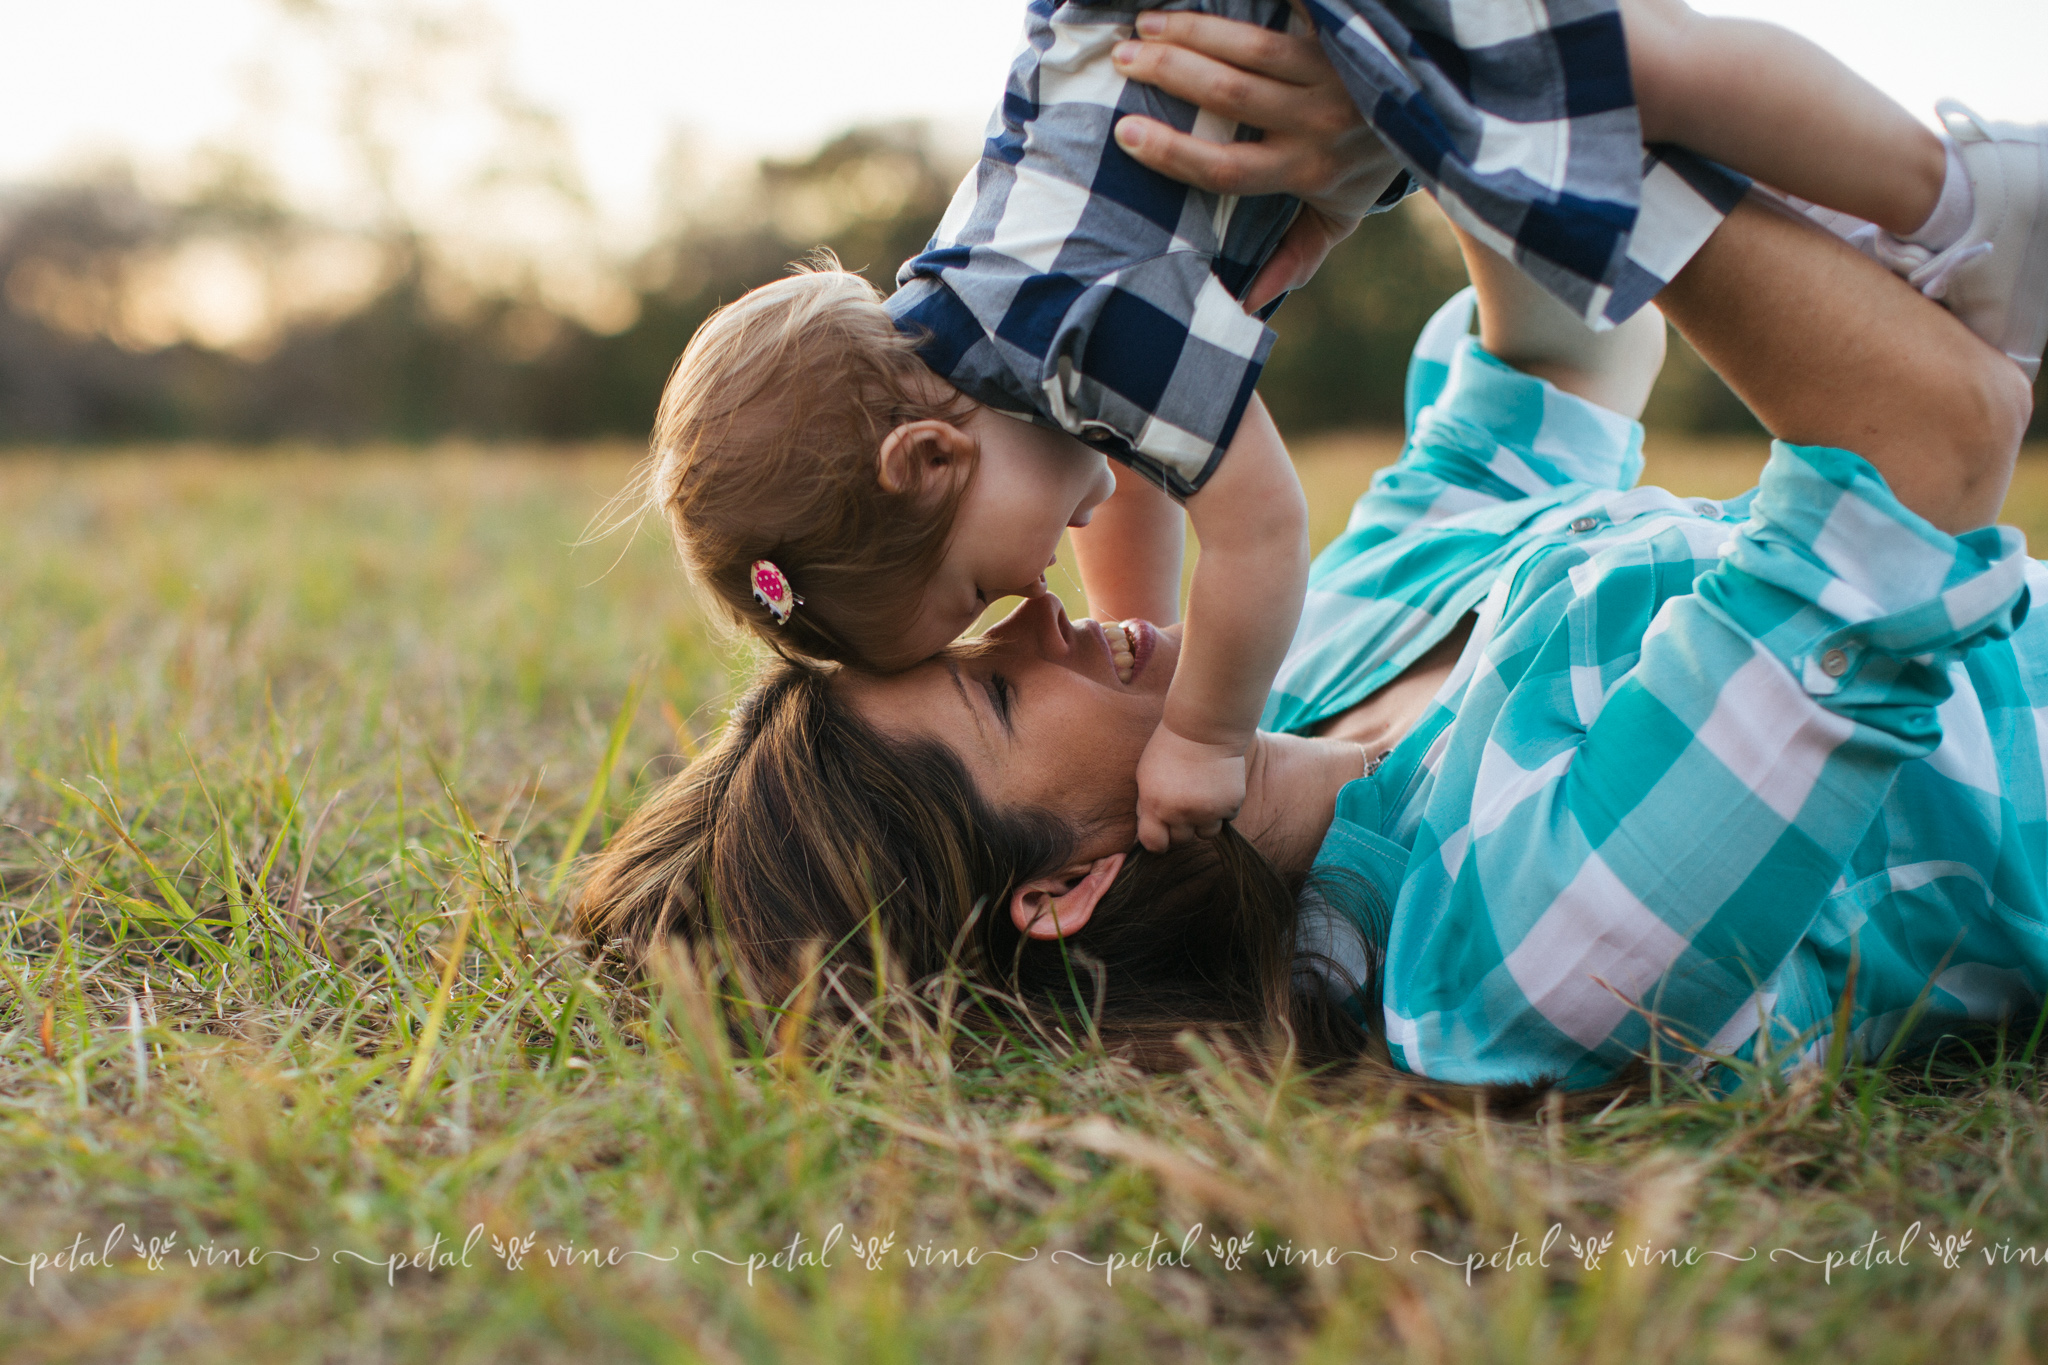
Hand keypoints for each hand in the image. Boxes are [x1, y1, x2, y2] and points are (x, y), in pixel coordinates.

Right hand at [1110, 4, 1402, 307]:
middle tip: (1123, 55)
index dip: (1173, 153)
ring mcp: (1335, 70)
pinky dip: (1248, 1)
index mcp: (1307, 171)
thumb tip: (1249, 303)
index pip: (1227, 168)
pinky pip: (1292, 11)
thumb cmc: (1367, 169)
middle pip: (1231, 93)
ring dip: (1195, 29)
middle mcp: (1320, 120)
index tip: (1125, 133)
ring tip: (1149, 21)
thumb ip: (1295, 256)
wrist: (1438, 115)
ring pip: (1254, 46)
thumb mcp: (1336, 219)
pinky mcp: (1343, 33)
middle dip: (1170, 70)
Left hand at [1135, 723, 1247, 850]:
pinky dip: (1224, 806)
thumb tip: (1150, 830)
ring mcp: (1208, 811)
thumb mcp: (1146, 774)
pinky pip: (1227, 818)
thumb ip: (1147, 805)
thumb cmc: (1170, 747)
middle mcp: (1181, 813)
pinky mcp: (1231, 804)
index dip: (1158, 841)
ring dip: (1205, 820)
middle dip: (1182, 826)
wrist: (1205, 727)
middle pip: (1182, 840)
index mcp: (1155, 805)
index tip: (1163, 833)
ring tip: (1203, 794)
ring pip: (1207, 833)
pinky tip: (1218, 785)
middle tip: (1185, 802)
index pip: (1154, 844)